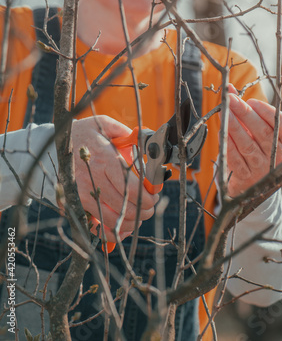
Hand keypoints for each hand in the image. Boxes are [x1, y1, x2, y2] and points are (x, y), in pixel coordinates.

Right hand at [72, 116, 158, 241]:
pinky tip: (123, 226)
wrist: (50, 147)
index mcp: (105, 159)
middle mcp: (94, 178)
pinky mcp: (77, 203)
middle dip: (145, 209)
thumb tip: (144, 140)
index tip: (155, 195)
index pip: (132, 187)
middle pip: (126, 205)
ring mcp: (83, 193)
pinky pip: (97, 226)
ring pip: (114, 219)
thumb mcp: (103, 124)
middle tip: (151, 205)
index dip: (148, 196)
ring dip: (132, 221)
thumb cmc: (81, 135)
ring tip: (140, 215)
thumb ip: (125, 131)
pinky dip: (112, 232)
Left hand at [227, 94, 281, 196]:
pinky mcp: (245, 178)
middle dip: (245, 114)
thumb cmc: (253, 150)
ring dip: (234, 127)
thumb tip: (229, 88)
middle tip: (231, 99)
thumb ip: (243, 109)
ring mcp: (261, 169)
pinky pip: (235, 159)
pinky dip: (228, 144)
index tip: (252, 101)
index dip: (267, 112)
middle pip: (262, 132)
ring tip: (224, 112)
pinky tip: (222, 132)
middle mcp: (276, 156)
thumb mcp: (253, 130)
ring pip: (248, 145)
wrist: (250, 186)